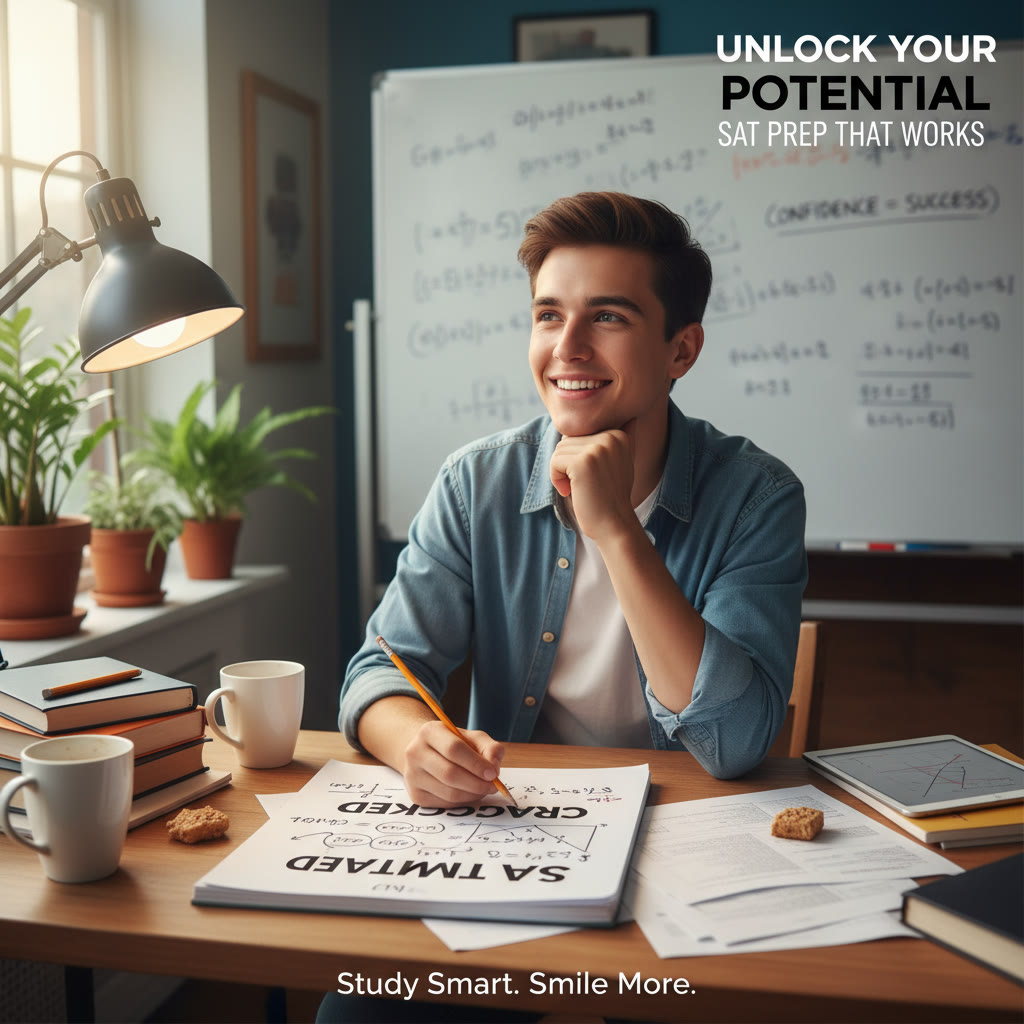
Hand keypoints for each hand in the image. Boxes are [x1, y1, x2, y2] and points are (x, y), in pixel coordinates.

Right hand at [400, 721, 504, 806]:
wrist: (426, 753)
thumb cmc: (454, 744)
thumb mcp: (473, 738)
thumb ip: (490, 748)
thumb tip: (494, 767)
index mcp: (429, 731)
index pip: (453, 749)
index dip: (476, 763)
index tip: (493, 773)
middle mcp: (415, 752)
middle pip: (450, 773)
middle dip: (476, 783)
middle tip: (492, 786)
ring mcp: (412, 775)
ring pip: (448, 792)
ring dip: (472, 794)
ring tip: (483, 789)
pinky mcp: (416, 795)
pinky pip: (445, 803)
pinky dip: (463, 801)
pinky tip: (469, 793)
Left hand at [549, 422, 636, 541]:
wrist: (614, 524)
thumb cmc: (612, 496)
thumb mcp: (623, 462)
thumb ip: (625, 438)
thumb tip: (631, 417)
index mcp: (618, 434)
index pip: (579, 434)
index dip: (578, 457)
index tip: (594, 476)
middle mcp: (610, 436)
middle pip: (567, 440)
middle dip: (568, 464)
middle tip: (585, 484)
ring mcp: (597, 448)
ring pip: (559, 450)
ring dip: (561, 472)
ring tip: (580, 487)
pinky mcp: (582, 462)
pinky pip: (554, 462)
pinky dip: (556, 479)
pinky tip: (573, 491)